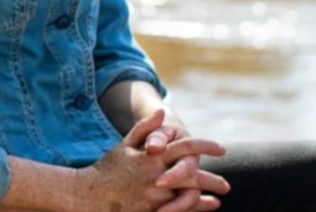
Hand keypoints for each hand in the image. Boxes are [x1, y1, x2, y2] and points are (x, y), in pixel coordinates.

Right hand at [72, 110, 227, 211]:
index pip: (187, 147)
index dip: (206, 146)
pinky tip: (201, 208)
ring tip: (217, 199)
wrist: (89, 195)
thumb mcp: (125, 146)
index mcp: (153, 157)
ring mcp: (155, 197)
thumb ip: (145, 129)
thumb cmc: (107, 169)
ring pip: (189, 197)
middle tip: (226, 184)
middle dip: (213, 180)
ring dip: (205, 199)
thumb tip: (162, 113)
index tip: (221, 149)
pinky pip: (179, 211)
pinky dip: (193, 209)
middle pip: (194, 176)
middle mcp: (157, 177)